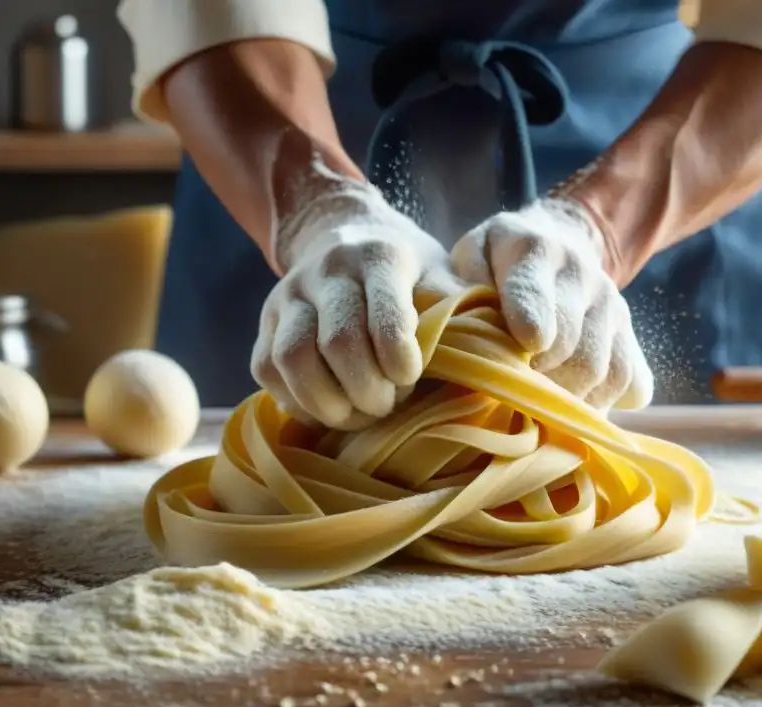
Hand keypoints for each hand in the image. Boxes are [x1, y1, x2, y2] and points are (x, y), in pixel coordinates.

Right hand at [251, 176, 463, 429]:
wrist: (345, 237)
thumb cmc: (408, 273)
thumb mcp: (442, 274)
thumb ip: (463, 308)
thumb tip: (499, 350)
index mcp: (377, 256)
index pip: (384, 314)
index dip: (398, 358)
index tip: (410, 377)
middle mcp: (326, 271)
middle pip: (336, 343)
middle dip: (367, 389)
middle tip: (387, 406)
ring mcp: (287, 296)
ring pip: (290, 360)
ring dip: (327, 402)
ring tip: (357, 414)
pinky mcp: (263, 323)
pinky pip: (266, 369)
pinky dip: (295, 401)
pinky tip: (327, 407)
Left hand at [451, 198, 652, 410]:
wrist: (561, 240)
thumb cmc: (497, 260)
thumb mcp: (469, 254)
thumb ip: (456, 284)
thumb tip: (455, 327)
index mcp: (534, 250)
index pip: (535, 290)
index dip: (530, 320)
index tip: (525, 345)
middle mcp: (583, 277)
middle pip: (572, 347)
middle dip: (538, 379)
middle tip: (508, 394)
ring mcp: (613, 309)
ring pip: (601, 372)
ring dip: (565, 400)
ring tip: (533, 407)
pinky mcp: (631, 337)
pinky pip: (629, 384)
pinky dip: (599, 407)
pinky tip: (567, 406)